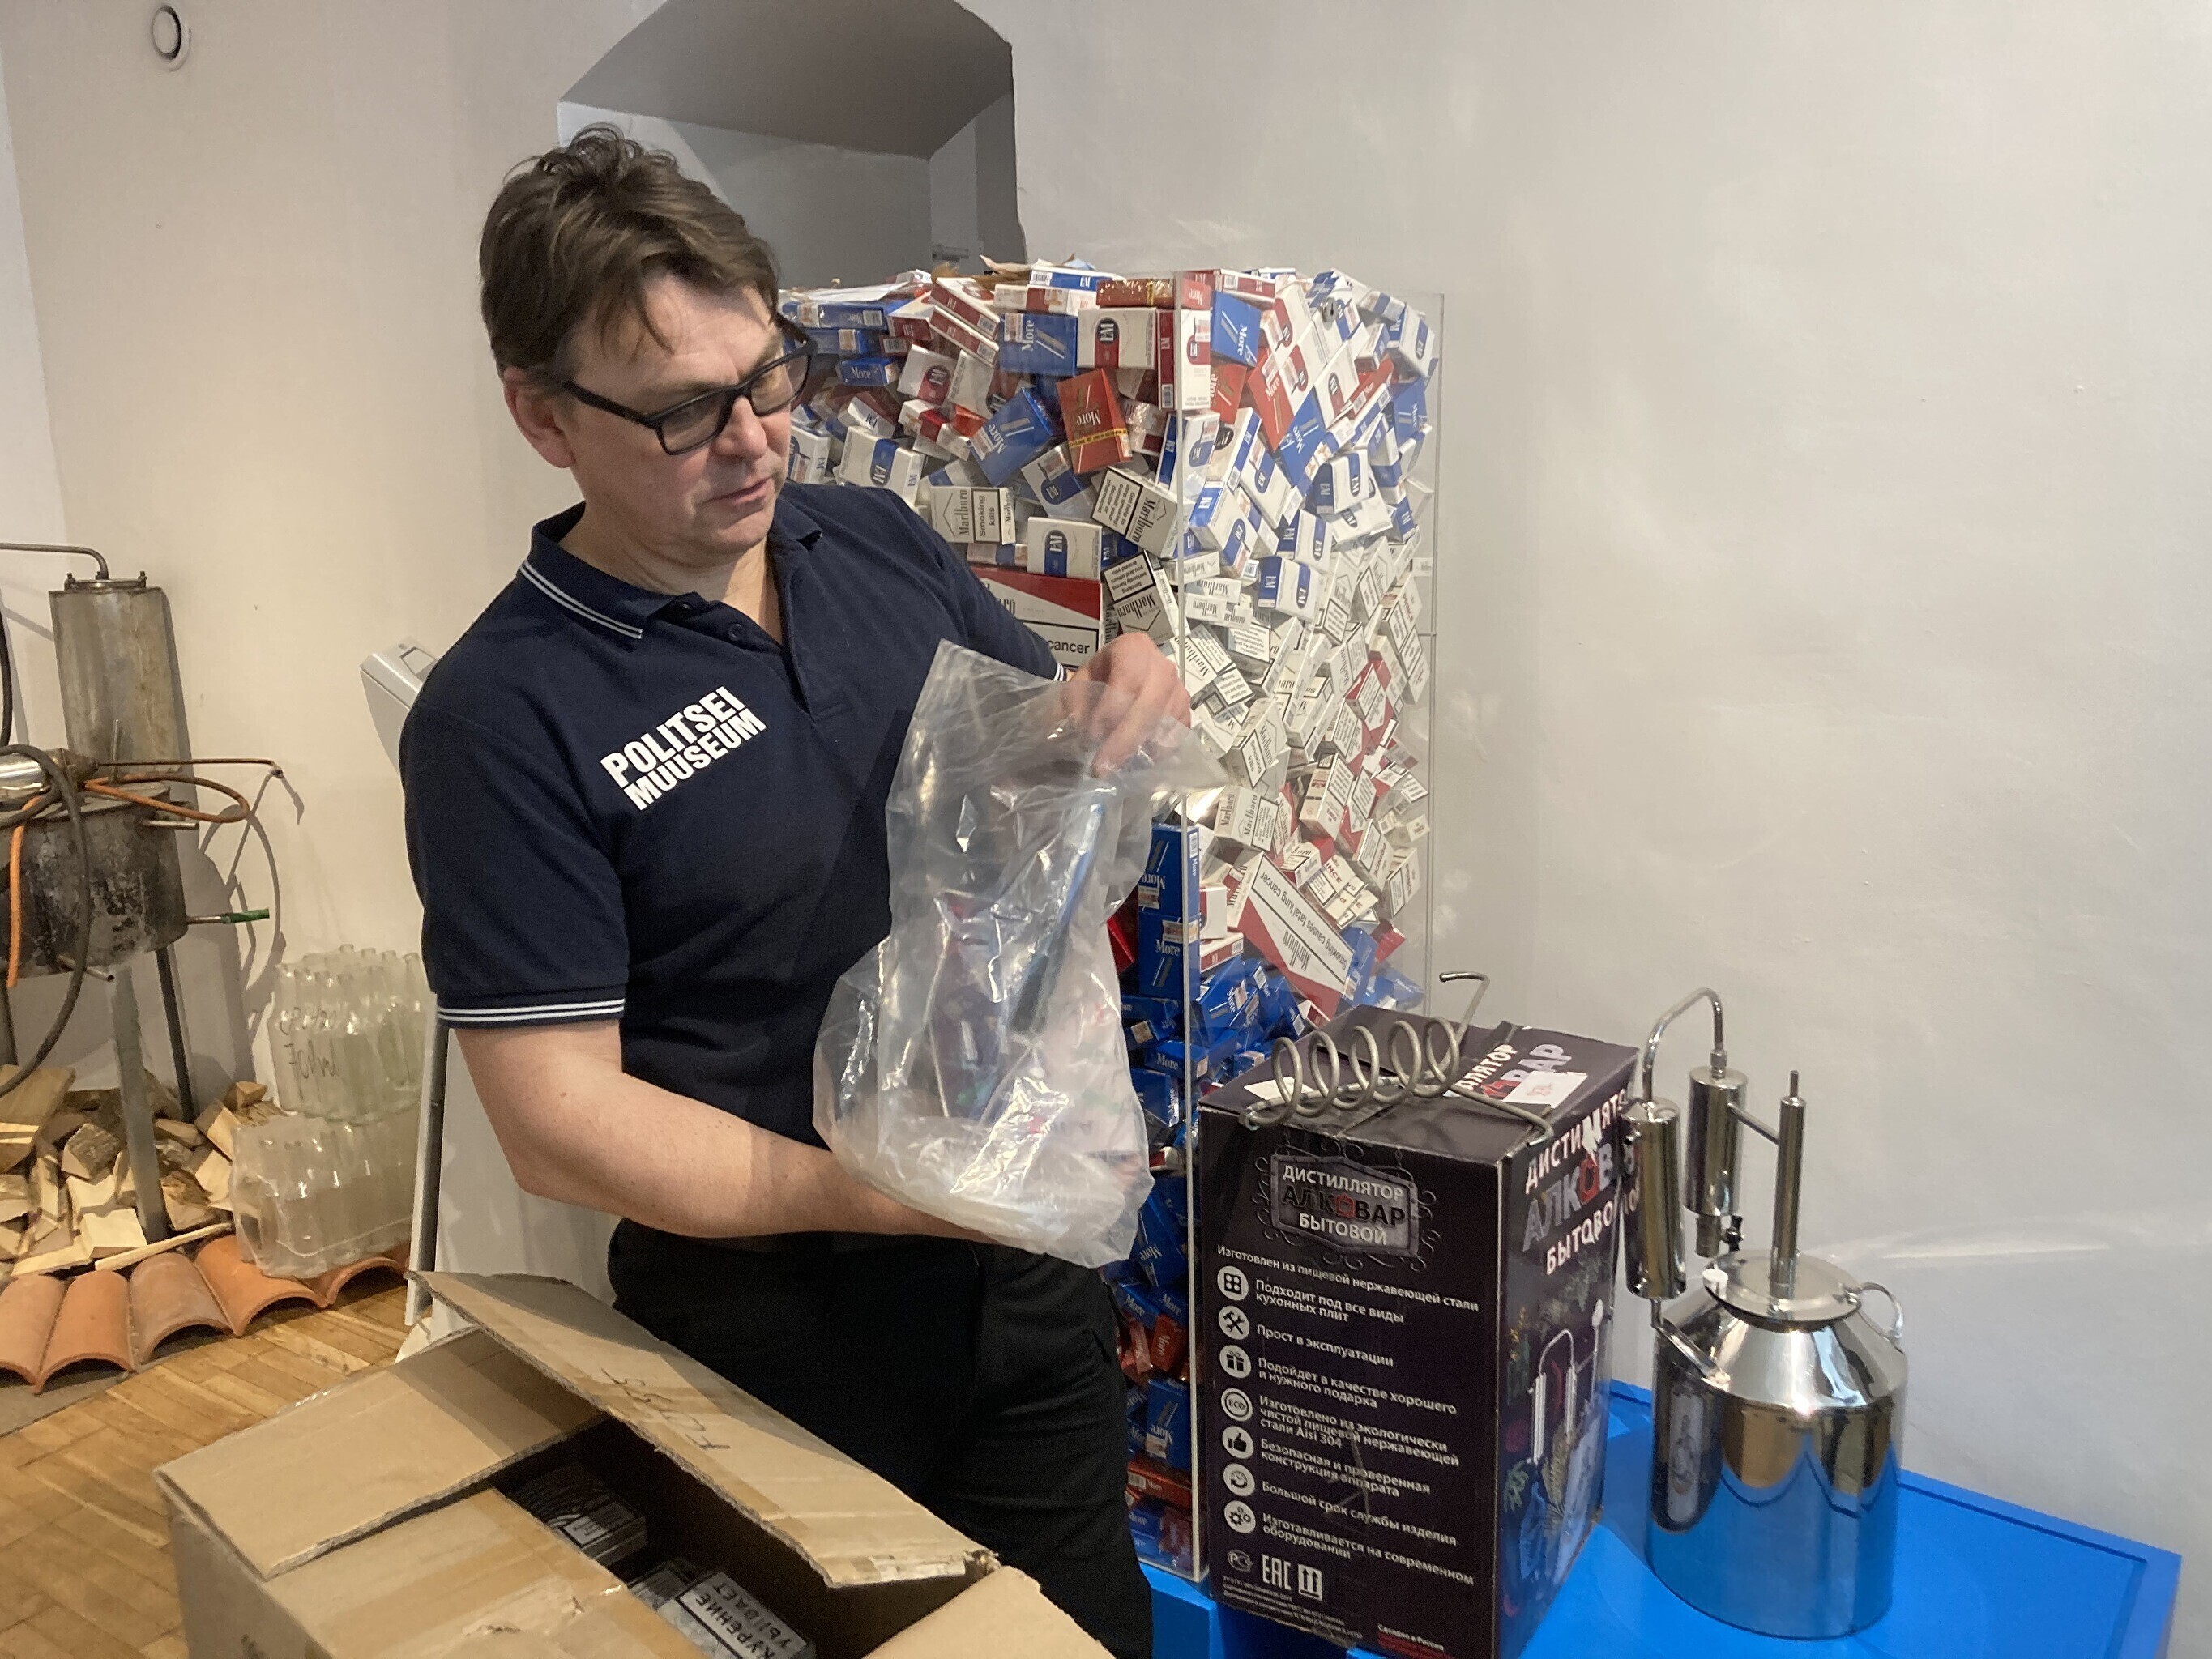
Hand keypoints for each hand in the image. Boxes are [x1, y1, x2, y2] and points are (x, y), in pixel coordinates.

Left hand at [1072, 632, 1191, 771]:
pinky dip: (1159, 751)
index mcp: (1134, 649)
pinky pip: (1178, 735)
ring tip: (1116, 766)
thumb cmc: (1098, 680)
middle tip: (1103, 766)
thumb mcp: (1077, 685)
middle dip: (1125, 739)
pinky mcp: (1185, 713)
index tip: (1093, 734)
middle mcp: (1162, 667)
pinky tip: (1138, 761)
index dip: (1112, 708)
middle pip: (1150, 704)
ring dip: (1140, 748)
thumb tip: (1079, 733)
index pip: (1129, 678)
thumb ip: (1074, 706)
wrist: (1113, 679)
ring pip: (1166, 723)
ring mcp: (1178, 690)